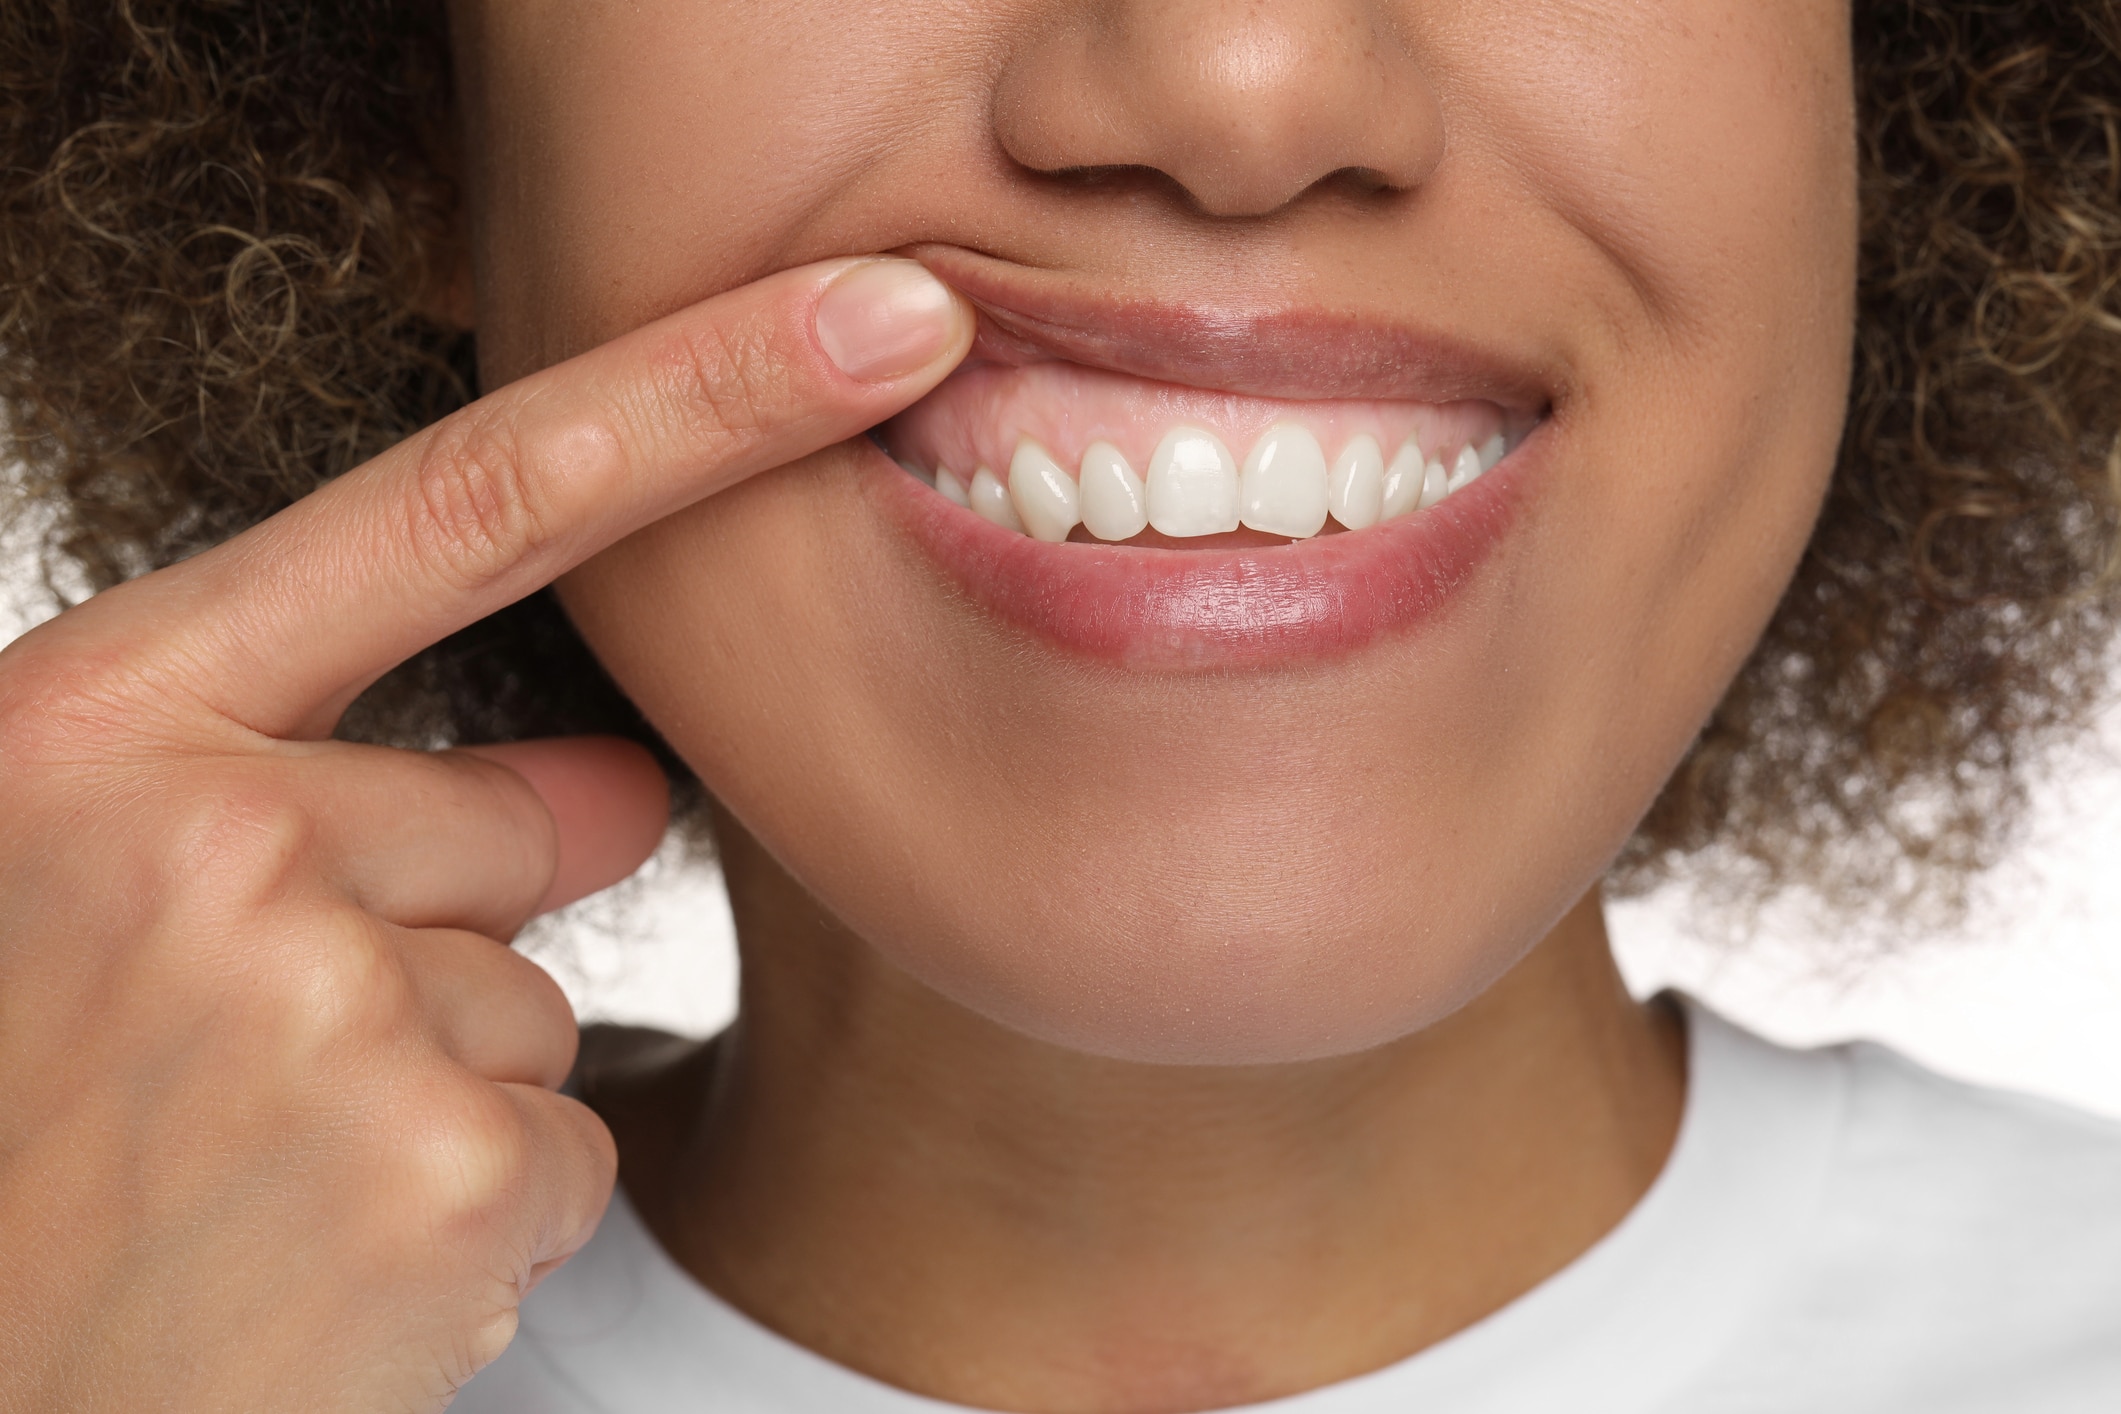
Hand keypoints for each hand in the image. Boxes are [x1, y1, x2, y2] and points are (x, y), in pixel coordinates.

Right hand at [0, 258, 969, 1410]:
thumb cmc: (10, 1129)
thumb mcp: (92, 894)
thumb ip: (325, 791)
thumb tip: (622, 780)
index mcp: (98, 726)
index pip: (471, 503)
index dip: (705, 392)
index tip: (888, 315)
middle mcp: (209, 838)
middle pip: (521, 822)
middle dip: (449, 931)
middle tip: (242, 1064)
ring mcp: (325, 1006)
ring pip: (540, 1004)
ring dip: (434, 1094)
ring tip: (240, 1183)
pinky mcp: (429, 1175)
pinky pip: (565, 1148)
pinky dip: (472, 1217)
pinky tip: (305, 1267)